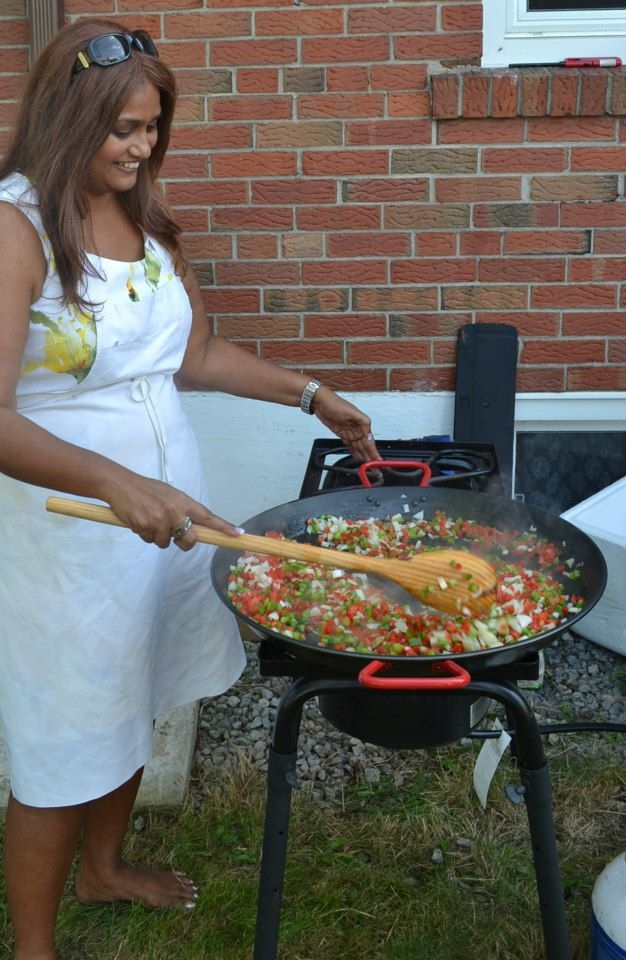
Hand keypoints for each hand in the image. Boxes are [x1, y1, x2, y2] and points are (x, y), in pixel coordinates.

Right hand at [105, 475, 240, 551]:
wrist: (120, 485)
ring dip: (157, 537)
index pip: (208, 516)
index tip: (238, 534)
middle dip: (184, 543)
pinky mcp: (145, 526)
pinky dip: (144, 535)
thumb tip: (191, 528)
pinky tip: (139, 521)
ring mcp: (160, 520)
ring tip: (148, 520)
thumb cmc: (146, 490)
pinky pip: (149, 540)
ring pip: (166, 543)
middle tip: (175, 538)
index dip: (223, 526)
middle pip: (190, 539)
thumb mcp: (169, 494)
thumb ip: (181, 509)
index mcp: (183, 501)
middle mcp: (175, 511)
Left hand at [311, 387, 379, 462]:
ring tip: (369, 469)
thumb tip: (370, 435)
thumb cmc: (336, 404)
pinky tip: (359, 459)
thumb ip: (363, 422)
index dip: (375, 453)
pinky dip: (355, 453)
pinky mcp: (342, 434)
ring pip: (359, 449)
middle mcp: (358, 430)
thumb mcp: (351, 412)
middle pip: (366, 448)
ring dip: (365, 458)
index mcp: (363, 425)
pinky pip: (350, 446)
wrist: (321, 402)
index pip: (370, 442)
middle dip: (372, 459)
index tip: (379, 462)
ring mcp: (350, 433)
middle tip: (376, 471)